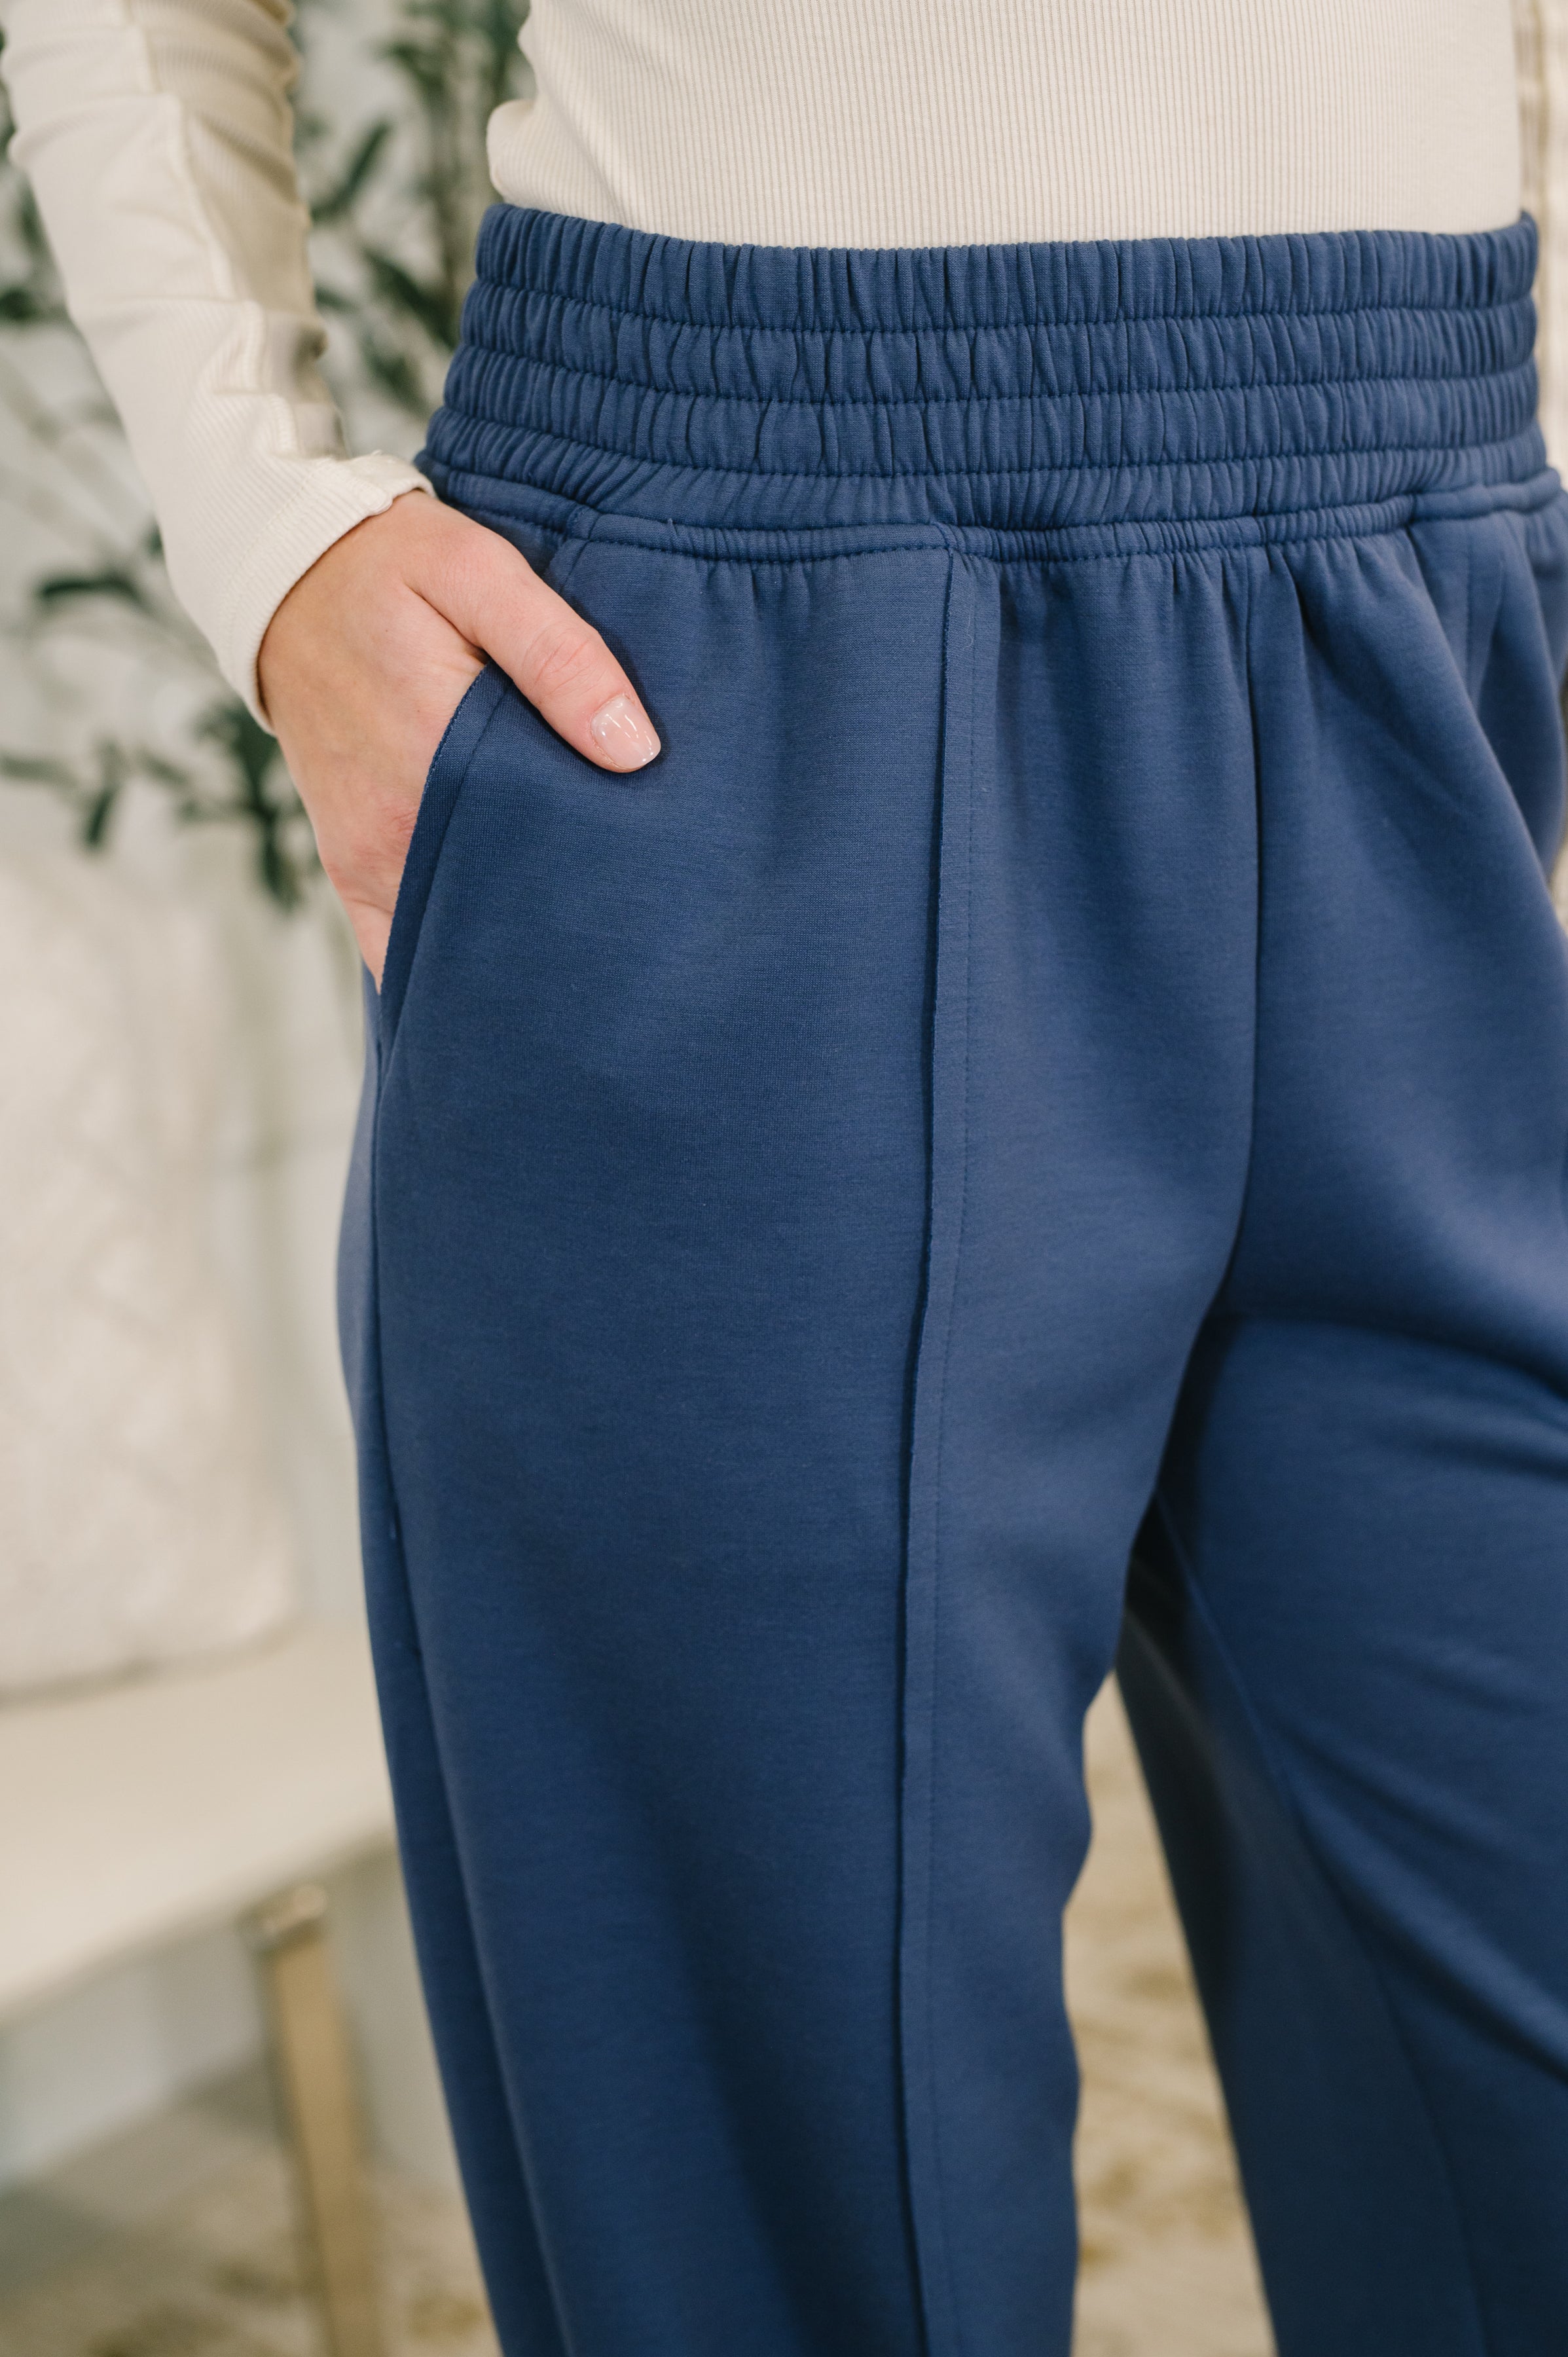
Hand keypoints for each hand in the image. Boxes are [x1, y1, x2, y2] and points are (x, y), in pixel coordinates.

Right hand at [258, 491, 658, 983]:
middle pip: (506, 912)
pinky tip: (500, 986)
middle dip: (571, 934)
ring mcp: (368, 854)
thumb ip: (559, 653)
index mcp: (437, 754)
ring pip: (457, 939)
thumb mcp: (479, 572)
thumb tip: (634, 747)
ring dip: (516, 953)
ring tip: (587, 959)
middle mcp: (395, 826)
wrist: (287, 575)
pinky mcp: (351, 863)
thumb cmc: (393, 567)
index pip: (546, 857)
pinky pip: (398, 946)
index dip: (606, 892)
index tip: (661, 907)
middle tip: (641, 936)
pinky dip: (447, 968)